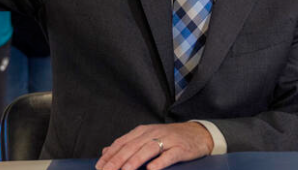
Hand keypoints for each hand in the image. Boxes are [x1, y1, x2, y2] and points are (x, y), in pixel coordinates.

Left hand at [95, 122, 212, 169]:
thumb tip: (106, 150)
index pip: (122, 142)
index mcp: (143, 131)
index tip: (99, 166)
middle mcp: (153, 133)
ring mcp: (167, 140)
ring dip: (135, 160)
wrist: (198, 133)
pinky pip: (169, 155)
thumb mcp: (147, 137)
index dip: (110, 154)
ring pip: (148, 149)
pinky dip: (160, 162)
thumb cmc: (170, 138)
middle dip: (118, 160)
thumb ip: (127, 144)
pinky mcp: (180, 148)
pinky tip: (152, 169)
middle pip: (132, 146)